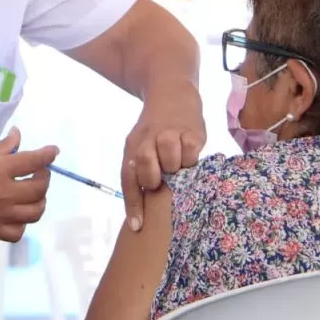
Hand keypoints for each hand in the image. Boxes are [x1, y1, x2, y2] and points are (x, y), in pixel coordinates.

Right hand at [0, 127, 58, 241]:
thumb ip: (2, 146)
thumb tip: (18, 138)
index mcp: (0, 169)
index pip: (35, 161)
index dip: (48, 155)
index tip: (53, 151)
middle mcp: (4, 193)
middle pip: (39, 188)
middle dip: (44, 177)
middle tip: (38, 170)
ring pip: (34, 212)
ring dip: (39, 200)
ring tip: (32, 192)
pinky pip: (17, 232)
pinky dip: (22, 223)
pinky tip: (17, 213)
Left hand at [121, 81, 205, 231]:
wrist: (172, 93)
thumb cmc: (156, 129)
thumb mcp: (142, 145)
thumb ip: (142, 171)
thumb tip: (143, 210)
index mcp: (133, 146)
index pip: (128, 178)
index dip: (132, 204)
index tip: (136, 227)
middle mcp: (147, 139)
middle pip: (144, 165)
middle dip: (153, 178)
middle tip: (162, 180)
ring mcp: (169, 133)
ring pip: (169, 157)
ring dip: (174, 167)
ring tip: (178, 166)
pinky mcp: (191, 130)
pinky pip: (191, 152)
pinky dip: (191, 158)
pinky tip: (190, 154)